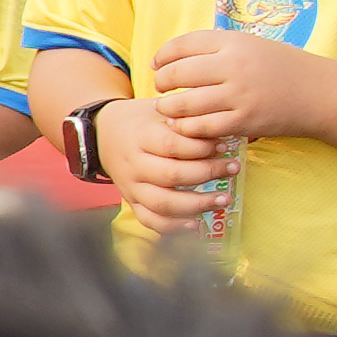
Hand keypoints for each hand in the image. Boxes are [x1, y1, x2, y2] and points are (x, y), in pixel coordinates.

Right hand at [87, 92, 237, 235]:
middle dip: (207, 174)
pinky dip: (174, 227)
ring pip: (164, 203)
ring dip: (197, 205)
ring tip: (223, 199)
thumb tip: (222, 128)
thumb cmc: (140, 120)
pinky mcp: (131, 202)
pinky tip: (196, 224)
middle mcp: (134, 164)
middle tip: (232, 168)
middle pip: (171, 175)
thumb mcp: (159, 110)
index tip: (224, 145)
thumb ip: (186, 119)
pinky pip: (151, 221)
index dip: (201, 148)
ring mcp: (131, 187)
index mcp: (140, 137)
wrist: (104, 133)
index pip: (172, 145)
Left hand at [144, 25, 320, 146]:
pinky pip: (203, 127)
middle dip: (162, 83)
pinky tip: (184, 126)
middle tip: (160, 89)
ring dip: (169, 108)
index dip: (163, 55)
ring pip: (186, 104)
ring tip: (167, 109)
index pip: (184, 44)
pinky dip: (188, 128)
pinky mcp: (244, 121)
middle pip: (179, 74)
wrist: (318, 93)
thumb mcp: (250, 46)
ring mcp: (239, 95)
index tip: (157, 64)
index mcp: (233, 42)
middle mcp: (234, 65)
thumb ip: (217, 48)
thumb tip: (175, 55)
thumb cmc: (281, 67)